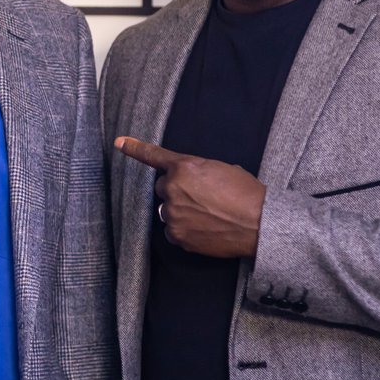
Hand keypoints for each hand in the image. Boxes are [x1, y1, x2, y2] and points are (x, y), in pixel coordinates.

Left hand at [114, 136, 264, 258]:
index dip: (135, 148)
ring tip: (208, 214)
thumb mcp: (221, 169)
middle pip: (163, 188)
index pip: (154, 156)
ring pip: (168, 210)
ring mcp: (172, 214)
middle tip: (202, 197)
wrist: (259, 224)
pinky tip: (205, 228)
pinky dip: (185, 230)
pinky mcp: (177, 236)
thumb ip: (197, 172)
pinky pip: (173, 231)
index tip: (120, 143)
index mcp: (184, 167)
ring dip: (181, 211)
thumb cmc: (246, 193)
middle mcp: (172, 189)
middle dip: (178, 191)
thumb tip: (192, 183)